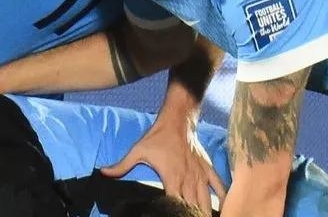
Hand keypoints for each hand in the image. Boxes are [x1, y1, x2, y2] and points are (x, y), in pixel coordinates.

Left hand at [100, 117, 226, 214]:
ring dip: (204, 212)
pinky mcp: (207, 168)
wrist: (177, 120)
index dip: (176, 214)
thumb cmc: (157, 136)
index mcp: (172, 179)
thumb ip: (121, 166)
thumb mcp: (137, 151)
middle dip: (191, 216)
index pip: (176, 205)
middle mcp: (188, 179)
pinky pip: (219, 186)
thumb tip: (102, 172)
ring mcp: (200, 175)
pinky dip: (223, 198)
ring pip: (207, 201)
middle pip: (193, 207)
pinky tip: (225, 208)